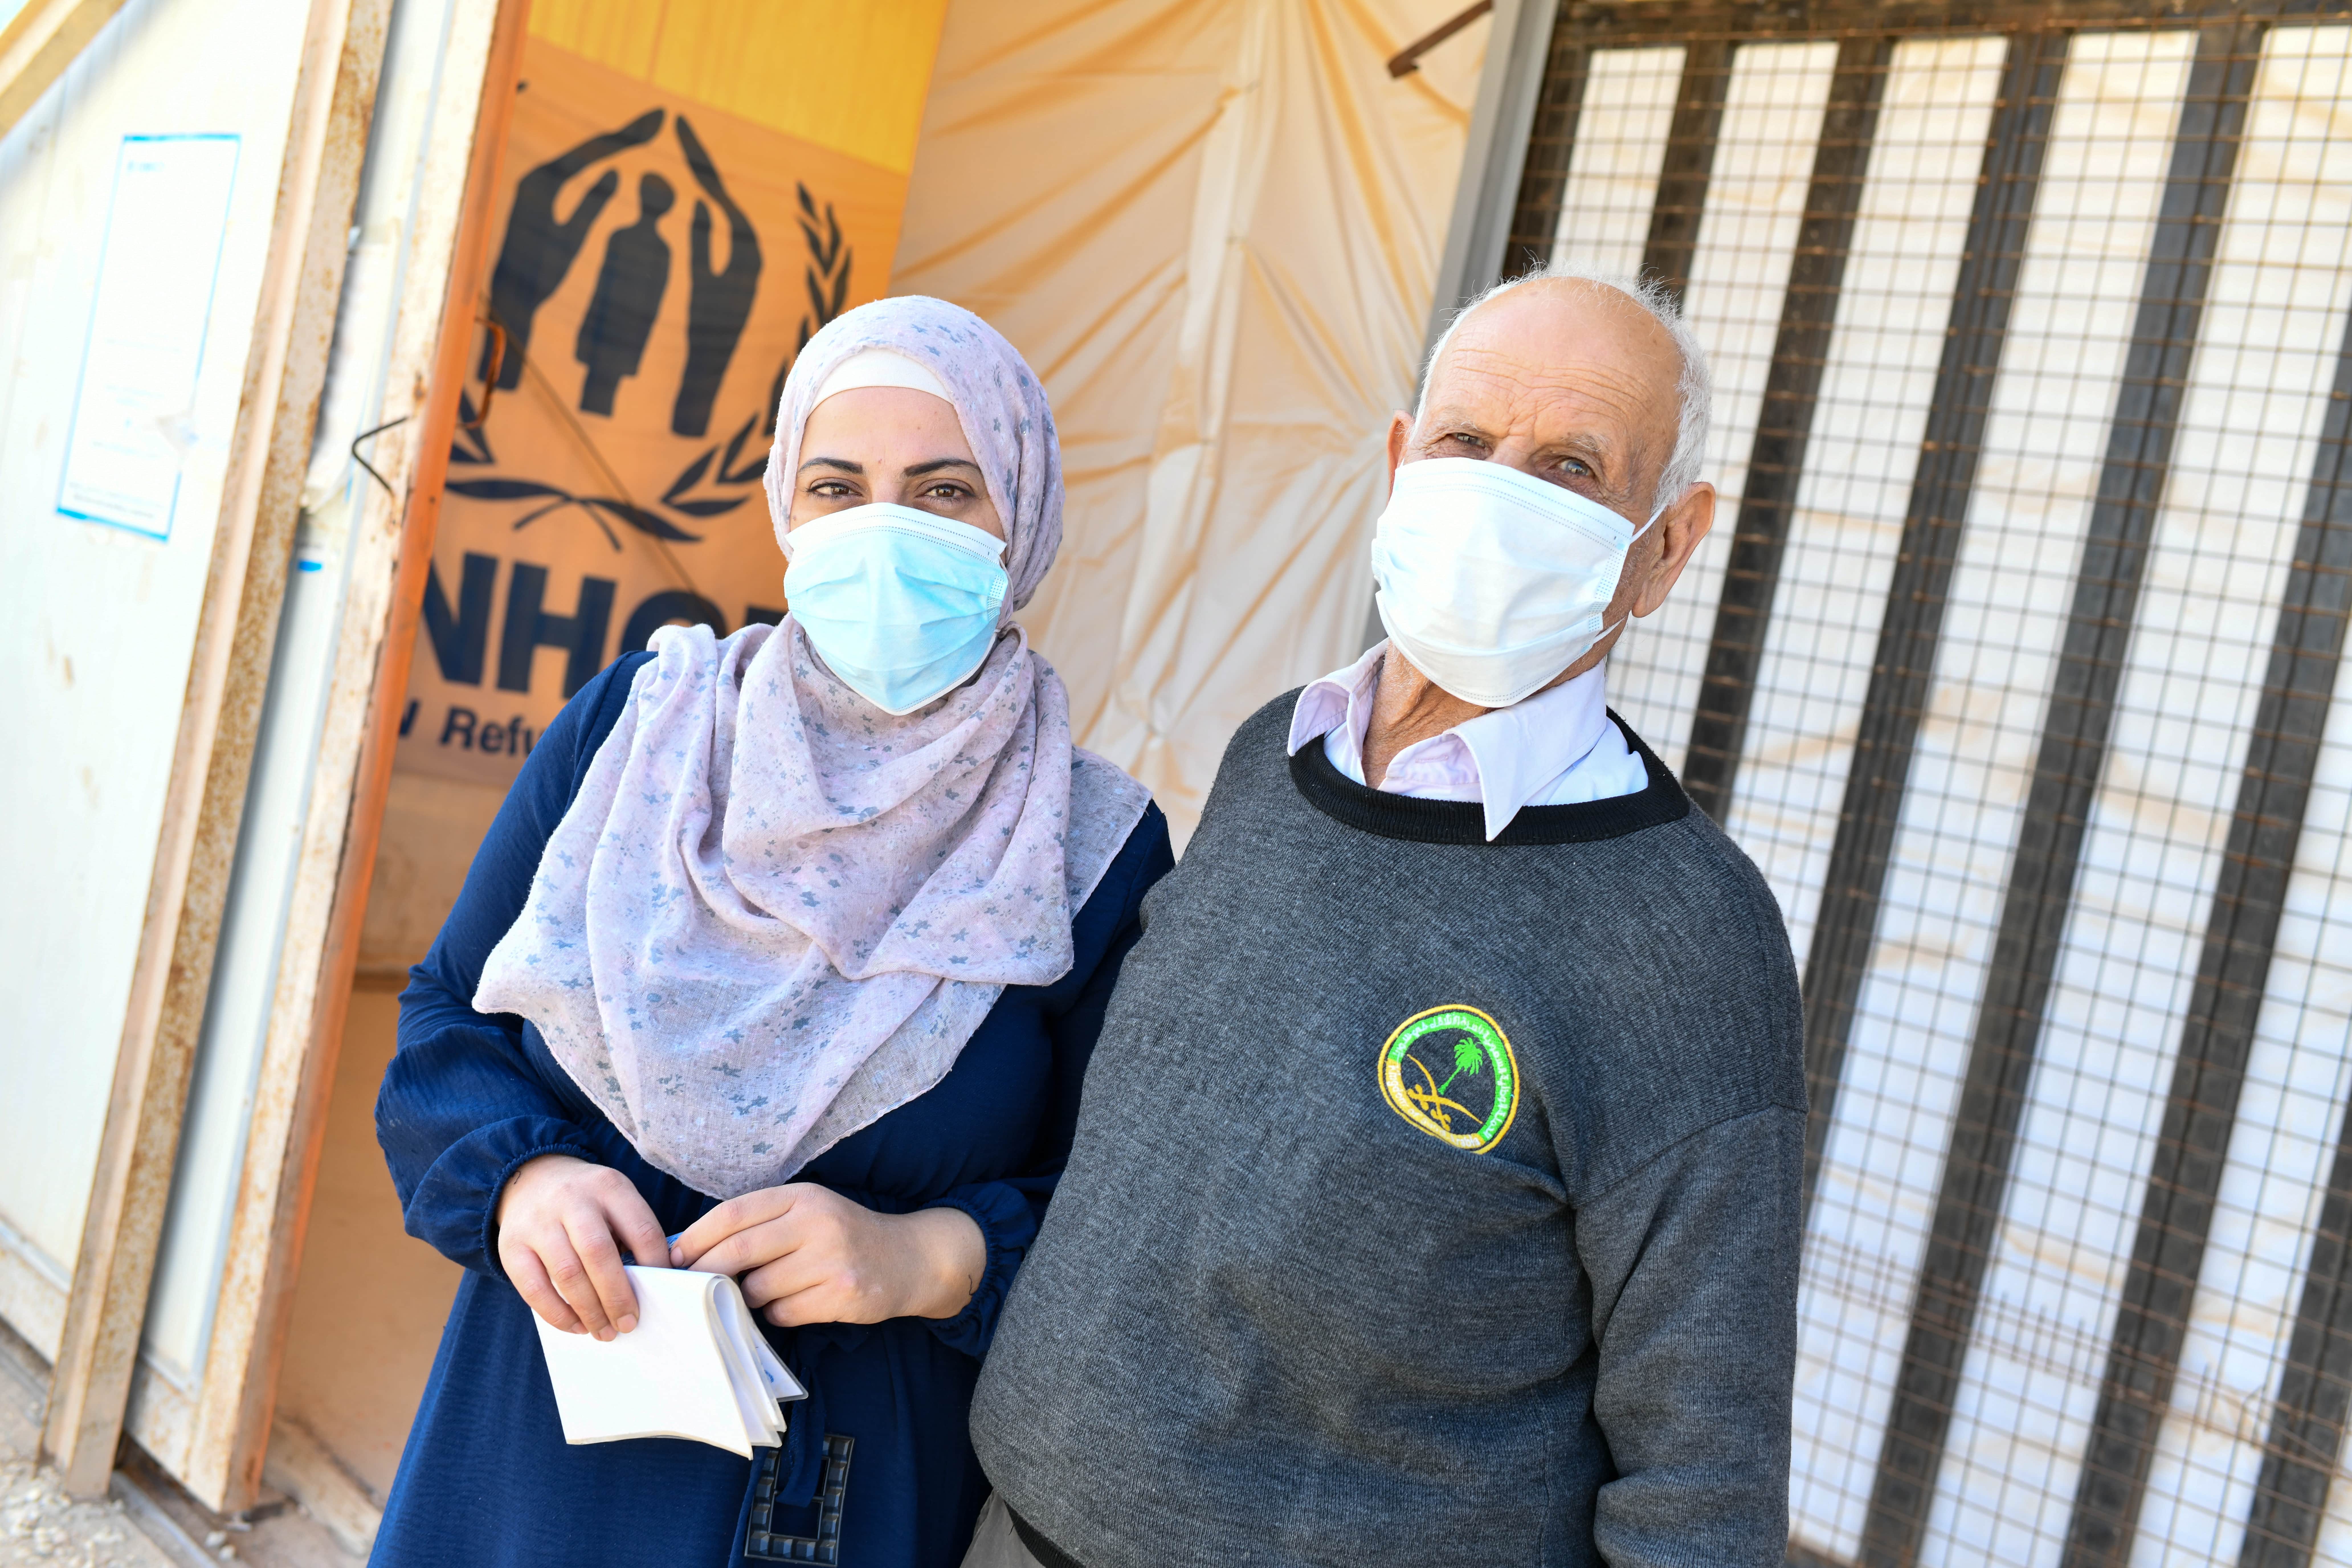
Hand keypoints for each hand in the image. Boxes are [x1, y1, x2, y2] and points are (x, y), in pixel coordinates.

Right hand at [494, 1154, 668, 1339]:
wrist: (530, 1178)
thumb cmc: (586, 1201)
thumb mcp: (614, 1199)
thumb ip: (631, 1233)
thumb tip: (650, 1285)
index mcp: (608, 1187)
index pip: (641, 1230)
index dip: (655, 1265)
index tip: (662, 1292)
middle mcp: (572, 1200)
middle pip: (599, 1254)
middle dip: (617, 1297)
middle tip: (629, 1324)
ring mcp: (538, 1223)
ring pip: (567, 1274)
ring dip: (590, 1311)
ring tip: (604, 1331)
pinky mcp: (511, 1246)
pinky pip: (534, 1288)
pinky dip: (557, 1314)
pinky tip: (576, 1326)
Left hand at [668, 1184, 984, 1326]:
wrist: (908, 1257)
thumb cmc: (844, 1235)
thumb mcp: (806, 1212)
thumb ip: (759, 1224)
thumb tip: (690, 1248)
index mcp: (802, 1196)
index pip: (733, 1213)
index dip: (696, 1237)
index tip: (673, 1256)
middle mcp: (816, 1222)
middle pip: (738, 1251)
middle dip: (706, 1272)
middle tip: (690, 1286)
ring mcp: (831, 1260)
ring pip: (758, 1288)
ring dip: (749, 1296)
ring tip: (765, 1290)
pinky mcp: (841, 1295)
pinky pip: (783, 1313)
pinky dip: (778, 1313)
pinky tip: (795, 1302)